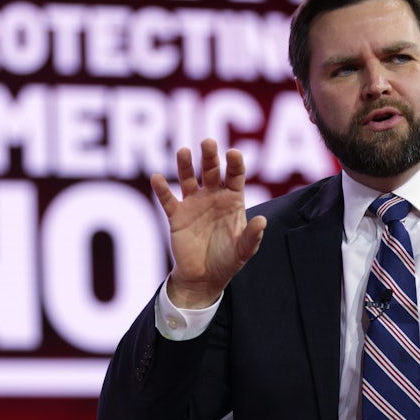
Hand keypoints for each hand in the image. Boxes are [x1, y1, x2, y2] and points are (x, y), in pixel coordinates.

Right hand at [150, 139, 266, 307]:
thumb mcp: (244, 251)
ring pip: (188, 179)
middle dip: (209, 156)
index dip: (234, 163)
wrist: (204, 278)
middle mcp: (212, 197)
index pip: (235, 176)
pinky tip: (157, 178)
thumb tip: (262, 221)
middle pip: (211, 171)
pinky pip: (168, 200)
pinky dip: (162, 189)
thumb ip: (252, 236)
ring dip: (185, 165)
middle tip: (208, 142)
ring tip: (183, 151)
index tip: (233, 153)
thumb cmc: (227, 261)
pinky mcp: (177, 216)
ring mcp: (193, 204)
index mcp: (232, 200)